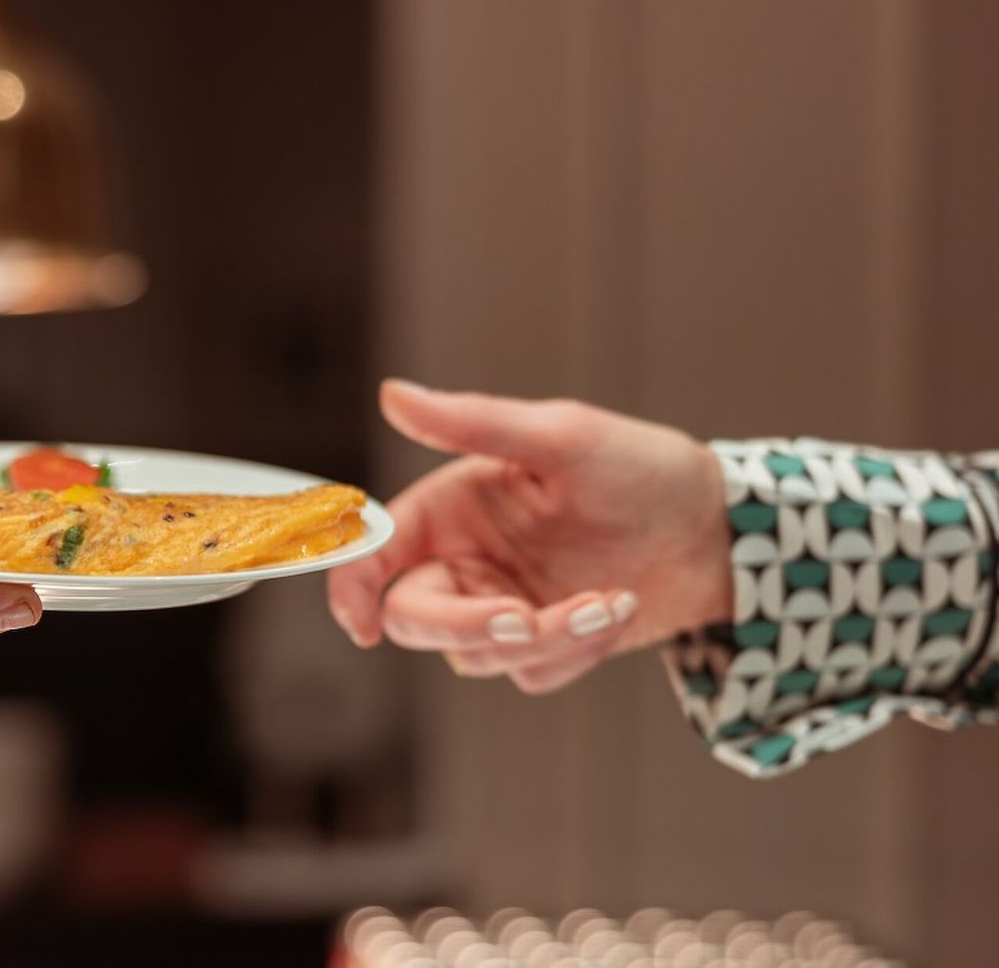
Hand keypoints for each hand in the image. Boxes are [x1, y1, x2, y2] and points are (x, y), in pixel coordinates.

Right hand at [327, 381, 731, 692]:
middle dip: (469, 626)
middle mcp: (466, 559)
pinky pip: (531, 675)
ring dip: (545, 639)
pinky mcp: (545, 646)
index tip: (363, 627)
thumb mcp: (561, 435)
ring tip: (611, 601)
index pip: (373, 554)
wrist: (719, 529)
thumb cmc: (640, 468)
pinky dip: (575, 653)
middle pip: (416, 618)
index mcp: (450, 508)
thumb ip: (472, 422)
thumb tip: (393, 394)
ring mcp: (503, 605)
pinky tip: (617, 611)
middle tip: (525, 619)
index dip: (351, 589)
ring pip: (477, 657)